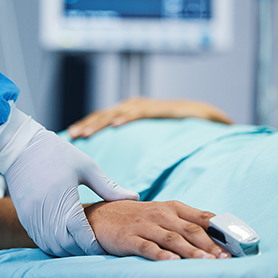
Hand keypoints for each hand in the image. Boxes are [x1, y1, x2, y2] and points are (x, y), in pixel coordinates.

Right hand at [4, 130, 138, 256]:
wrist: (20, 147)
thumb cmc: (56, 153)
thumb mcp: (86, 166)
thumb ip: (109, 187)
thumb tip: (134, 197)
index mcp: (64, 200)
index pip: (82, 236)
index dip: (94, 246)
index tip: (105, 247)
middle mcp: (46, 213)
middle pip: (66, 245)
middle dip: (81, 250)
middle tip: (95, 247)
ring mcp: (32, 217)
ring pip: (51, 246)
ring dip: (66, 249)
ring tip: (80, 245)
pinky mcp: (25, 216)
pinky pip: (39, 240)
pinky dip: (52, 244)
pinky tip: (63, 239)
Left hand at [68, 97, 232, 138]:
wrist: (207, 117)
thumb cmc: (176, 130)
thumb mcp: (149, 138)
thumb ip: (134, 145)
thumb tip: (116, 171)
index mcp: (127, 113)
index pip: (101, 120)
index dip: (86, 127)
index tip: (71, 137)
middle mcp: (133, 106)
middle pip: (103, 115)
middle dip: (87, 125)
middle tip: (72, 135)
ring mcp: (145, 105)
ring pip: (117, 112)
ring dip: (100, 122)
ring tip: (86, 133)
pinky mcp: (159, 108)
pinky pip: (140, 112)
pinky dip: (127, 117)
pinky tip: (115, 124)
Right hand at [84, 200, 231, 259]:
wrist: (98, 216)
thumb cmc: (136, 218)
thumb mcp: (162, 215)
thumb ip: (186, 224)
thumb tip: (219, 239)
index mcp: (173, 208)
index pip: (203, 218)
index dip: (222, 230)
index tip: (240, 244)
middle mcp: (160, 214)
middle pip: (191, 230)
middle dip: (211, 245)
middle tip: (228, 258)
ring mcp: (144, 225)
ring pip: (173, 238)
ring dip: (192, 251)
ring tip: (208, 262)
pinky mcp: (128, 238)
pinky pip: (147, 246)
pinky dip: (161, 254)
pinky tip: (172, 262)